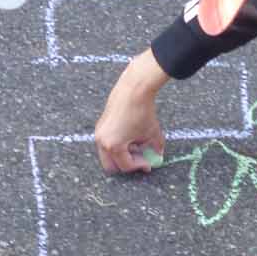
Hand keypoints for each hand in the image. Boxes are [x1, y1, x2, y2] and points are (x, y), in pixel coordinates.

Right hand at [95, 57, 166, 173]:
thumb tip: (157, 157)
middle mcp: (102, 142)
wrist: (133, 89)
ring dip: (122, 155)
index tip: (150, 163)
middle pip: (111, 166)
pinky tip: (130, 136)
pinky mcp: (100, 126)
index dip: (140, 166)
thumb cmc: (142, 111)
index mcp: (114, 146)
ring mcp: (99, 134)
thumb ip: (155, 150)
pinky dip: (117, 145)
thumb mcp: (152, 134)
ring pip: (108, 155)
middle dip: (126, 164)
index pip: (126, 166)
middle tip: (140, 159)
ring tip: (137, 145)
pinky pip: (107, 143)